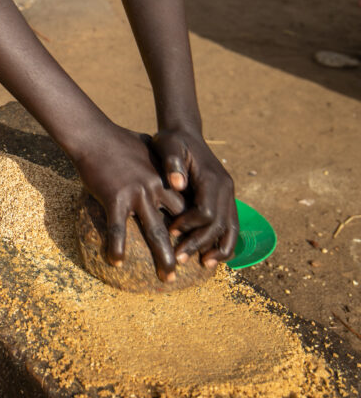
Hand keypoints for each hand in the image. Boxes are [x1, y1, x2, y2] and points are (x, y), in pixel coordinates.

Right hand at [75, 127, 185, 282]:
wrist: (94, 135)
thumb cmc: (118, 139)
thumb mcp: (147, 147)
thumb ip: (158, 159)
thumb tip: (163, 162)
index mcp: (164, 178)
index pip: (187, 206)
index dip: (194, 225)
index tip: (198, 241)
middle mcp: (155, 188)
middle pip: (178, 223)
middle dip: (187, 245)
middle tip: (192, 266)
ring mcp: (137, 194)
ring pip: (155, 232)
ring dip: (163, 257)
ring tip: (168, 277)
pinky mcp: (115, 198)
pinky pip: (117, 229)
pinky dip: (117, 247)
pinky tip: (116, 262)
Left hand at [150, 129, 238, 266]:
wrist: (184, 133)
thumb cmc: (172, 140)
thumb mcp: (167, 144)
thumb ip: (172, 163)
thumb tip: (177, 184)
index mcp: (211, 178)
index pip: (206, 212)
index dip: (189, 225)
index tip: (170, 231)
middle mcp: (225, 188)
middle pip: (219, 225)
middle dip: (200, 243)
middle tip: (179, 259)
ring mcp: (228, 194)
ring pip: (230, 228)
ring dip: (217, 249)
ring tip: (202, 264)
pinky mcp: (225, 199)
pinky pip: (231, 225)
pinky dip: (225, 243)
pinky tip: (211, 257)